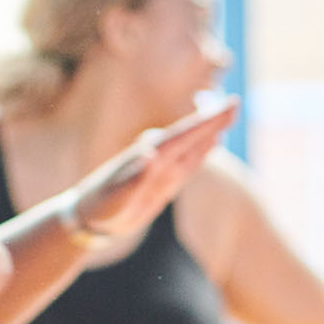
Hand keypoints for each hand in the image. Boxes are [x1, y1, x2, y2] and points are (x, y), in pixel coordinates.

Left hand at [70, 97, 238, 237]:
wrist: (87, 220)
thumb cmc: (99, 209)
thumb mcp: (114, 198)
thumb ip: (133, 178)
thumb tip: (150, 154)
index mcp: (149, 156)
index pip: (183, 135)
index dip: (206, 121)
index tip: (227, 106)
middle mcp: (156, 157)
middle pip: (190, 135)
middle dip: (212, 120)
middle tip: (235, 103)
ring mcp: (159, 169)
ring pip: (190, 147)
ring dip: (208, 132)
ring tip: (226, 117)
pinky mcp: (161, 182)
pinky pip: (186, 163)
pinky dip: (200, 152)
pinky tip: (208, 145)